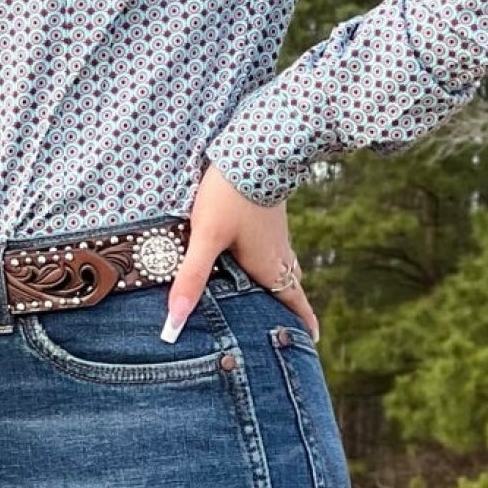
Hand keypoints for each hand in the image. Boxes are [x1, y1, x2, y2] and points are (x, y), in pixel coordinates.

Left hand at [161, 162, 318, 342]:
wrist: (255, 148)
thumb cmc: (230, 195)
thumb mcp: (205, 237)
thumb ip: (191, 278)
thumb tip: (174, 324)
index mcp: (268, 265)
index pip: (293, 302)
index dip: (303, 322)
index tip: (312, 340)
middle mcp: (278, 252)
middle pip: (289, 286)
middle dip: (290, 307)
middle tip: (289, 325)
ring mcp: (276, 232)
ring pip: (284, 264)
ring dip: (281, 281)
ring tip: (271, 294)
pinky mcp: (269, 215)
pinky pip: (276, 246)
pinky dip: (272, 259)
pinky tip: (254, 253)